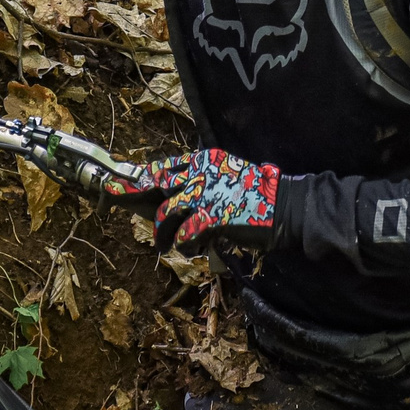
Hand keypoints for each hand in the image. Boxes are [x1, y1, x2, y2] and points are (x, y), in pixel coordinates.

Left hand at [122, 148, 279, 250]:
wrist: (285, 206)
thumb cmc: (259, 194)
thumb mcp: (227, 175)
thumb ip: (203, 181)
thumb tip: (177, 196)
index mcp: (203, 161)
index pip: (164, 167)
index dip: (143, 180)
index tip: (124, 187)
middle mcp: (200, 173)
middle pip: (157, 186)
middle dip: (139, 201)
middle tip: (133, 214)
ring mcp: (204, 195)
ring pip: (167, 214)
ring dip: (163, 233)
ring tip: (165, 245)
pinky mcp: (211, 218)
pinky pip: (185, 234)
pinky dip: (185, 244)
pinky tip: (194, 247)